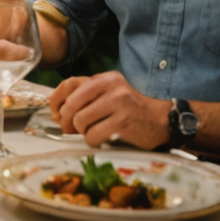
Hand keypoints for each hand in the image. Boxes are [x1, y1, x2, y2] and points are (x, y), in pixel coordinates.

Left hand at [49, 71, 170, 149]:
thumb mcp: (110, 94)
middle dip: (66, 121)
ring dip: (82, 132)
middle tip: (70, 130)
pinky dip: (93, 141)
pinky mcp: (123, 123)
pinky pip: (93, 135)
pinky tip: (103, 139)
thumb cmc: (132, 109)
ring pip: (80, 121)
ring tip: (92, 132)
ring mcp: (118, 105)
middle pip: (71, 105)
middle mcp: (111, 88)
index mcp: (105, 79)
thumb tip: (55, 114)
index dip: (56, 100)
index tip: (54, 112)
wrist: (165, 120)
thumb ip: (85, 99)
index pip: (69, 84)